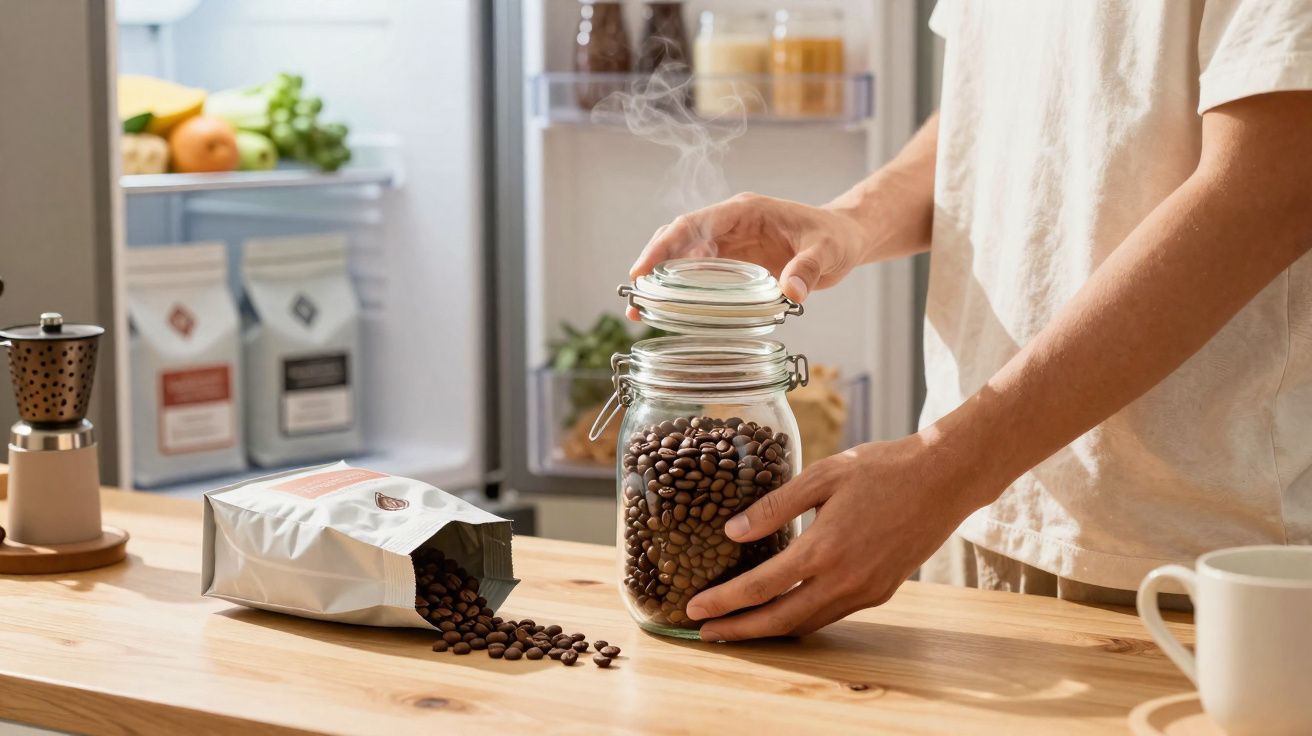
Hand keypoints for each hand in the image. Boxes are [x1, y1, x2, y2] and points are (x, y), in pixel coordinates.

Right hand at [627, 193, 869, 317]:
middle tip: (635, 298)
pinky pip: (701, 276)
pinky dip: (683, 293)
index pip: (693, 224)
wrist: (845, 239)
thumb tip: (791, 294)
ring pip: (684, 259)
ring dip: (662, 283)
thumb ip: (809, 268)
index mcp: (744, 212)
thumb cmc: (836, 238)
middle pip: (679, 240)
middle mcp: (730, 225)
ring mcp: (729, 244)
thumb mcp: (827, 251)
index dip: (665, 246)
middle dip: (654, 266)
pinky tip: (670, 315)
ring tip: (641, 312)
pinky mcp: (734, 264)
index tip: (644, 270)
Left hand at [685, 433, 994, 640]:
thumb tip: (732, 531)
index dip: (723, 602)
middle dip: (738, 630)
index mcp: (823, 548)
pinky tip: (782, 609)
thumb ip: (775, 506)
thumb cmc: (882, 468)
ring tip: (735, 627)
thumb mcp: (822, 475)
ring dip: (768, 629)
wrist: (945, 479)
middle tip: (703, 632)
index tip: (693, 609)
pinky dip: (800, 618)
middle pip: (779, 620)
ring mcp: (865, 591)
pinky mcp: (880, 593)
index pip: (760, 587)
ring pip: (806, 623)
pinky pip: (831, 615)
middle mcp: (844, 580)